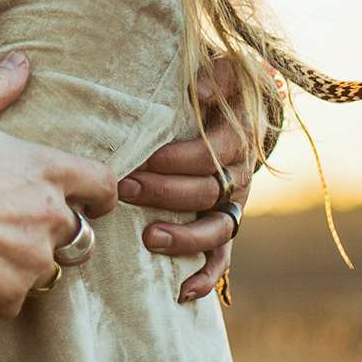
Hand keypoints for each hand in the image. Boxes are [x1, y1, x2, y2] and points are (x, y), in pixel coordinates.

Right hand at [0, 53, 116, 318]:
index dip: (101, 194)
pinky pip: (15, 300)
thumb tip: (22, 60)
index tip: (92, 199)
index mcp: (47, 170)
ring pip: (46, 269)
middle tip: (26, 227)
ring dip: (28, 263)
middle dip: (60, 234)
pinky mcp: (8, 293)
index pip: (103, 184)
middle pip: (81, 234)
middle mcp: (50, 216)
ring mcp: (32, 259)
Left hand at [118, 57, 252, 302]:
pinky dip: (206, 277)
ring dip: (183, 237)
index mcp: (235, 137)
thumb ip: (214, 74)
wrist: (239, 104)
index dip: (174, 160)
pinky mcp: (226, 224)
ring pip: (216, 230)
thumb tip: (199, 89)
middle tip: (123, 189)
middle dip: (162, 193)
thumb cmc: (217, 85)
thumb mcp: (221, 69)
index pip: (207, 156)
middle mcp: (238, 175)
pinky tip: (182, 292)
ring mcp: (233, 204)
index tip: (140, 159)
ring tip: (149, 238)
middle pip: (204, 192)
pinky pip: (222, 258)